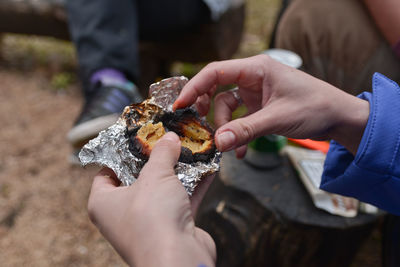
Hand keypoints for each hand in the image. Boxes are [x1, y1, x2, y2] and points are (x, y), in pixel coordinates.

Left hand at [88, 132, 215, 266]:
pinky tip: (207, 168)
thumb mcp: (155, 176)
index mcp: (104, 202)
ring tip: (189, 148)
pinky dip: (194, 185)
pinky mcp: (172, 228)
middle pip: (138, 178)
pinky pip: (182, 200)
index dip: (121, 153)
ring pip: (163, 190)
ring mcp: (148, 222)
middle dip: (156, 159)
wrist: (179, 260)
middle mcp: (123, 214)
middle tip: (167, 140)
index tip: (138, 137)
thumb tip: (169, 138)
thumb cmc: (153, 219)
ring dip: (179, 171)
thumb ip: (162, 154)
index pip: (106, 172)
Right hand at [174, 55, 368, 154]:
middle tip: (197, 125)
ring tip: (228, 147)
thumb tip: (216, 142)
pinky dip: (236, 134)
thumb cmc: (315, 107)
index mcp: (257, 69)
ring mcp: (255, 93)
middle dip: (207, 109)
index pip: (215, 72)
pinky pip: (239, 119)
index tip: (179, 105)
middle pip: (216, 88)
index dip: (194, 87)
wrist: (338, 118)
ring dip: (225, 128)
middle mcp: (253, 77)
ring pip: (226, 107)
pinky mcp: (259, 107)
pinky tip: (239, 151)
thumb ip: (245, 130)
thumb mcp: (277, 119)